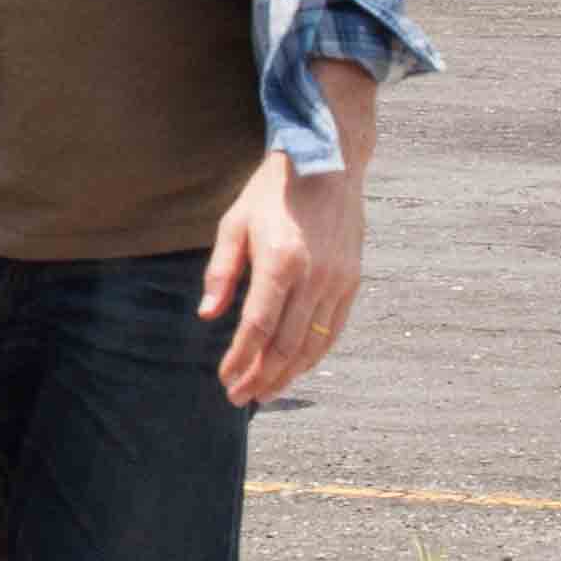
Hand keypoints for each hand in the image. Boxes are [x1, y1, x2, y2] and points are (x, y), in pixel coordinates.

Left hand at [202, 80, 377, 405]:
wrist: (326, 162)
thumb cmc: (271, 191)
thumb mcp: (234, 223)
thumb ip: (221, 271)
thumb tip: (208, 315)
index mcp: (280, 262)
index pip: (258, 328)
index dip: (241, 359)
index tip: (225, 379)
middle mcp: (314, 277)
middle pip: (287, 345)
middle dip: (262, 377)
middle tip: (241, 397)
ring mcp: (338, 281)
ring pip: (314, 344)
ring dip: (289, 374)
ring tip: (266, 392)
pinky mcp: (352, 281)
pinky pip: (334, 329)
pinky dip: (315, 355)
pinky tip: (296, 368)